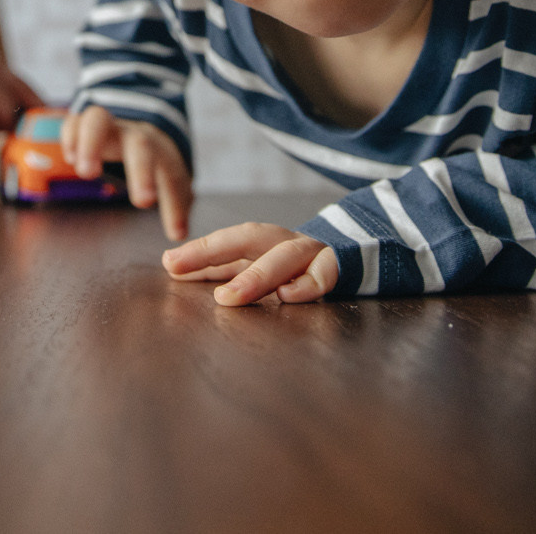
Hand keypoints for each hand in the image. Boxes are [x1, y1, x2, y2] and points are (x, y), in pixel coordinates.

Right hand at [60, 104, 192, 240]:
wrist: (140, 128)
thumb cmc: (154, 161)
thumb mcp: (170, 181)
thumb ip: (175, 207)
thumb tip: (179, 234)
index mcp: (160, 153)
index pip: (170, 174)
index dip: (173, 203)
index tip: (159, 217)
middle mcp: (134, 137)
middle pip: (140, 145)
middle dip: (140, 170)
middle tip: (142, 202)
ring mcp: (109, 128)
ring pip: (100, 120)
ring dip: (91, 144)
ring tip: (86, 172)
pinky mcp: (84, 126)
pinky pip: (75, 122)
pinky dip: (71, 136)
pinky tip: (69, 157)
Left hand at [163, 222, 339, 305]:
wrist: (367, 253)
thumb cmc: (301, 265)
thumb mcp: (262, 265)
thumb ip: (223, 269)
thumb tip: (173, 267)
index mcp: (265, 242)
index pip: (225, 242)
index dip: (197, 252)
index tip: (168, 264)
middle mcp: (284, 241)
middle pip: (247, 239)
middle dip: (212, 252)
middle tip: (177, 267)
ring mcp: (313, 252)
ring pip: (283, 257)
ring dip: (255, 276)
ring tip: (228, 296)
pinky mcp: (340, 267)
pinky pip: (324, 273)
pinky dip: (306, 284)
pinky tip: (288, 296)